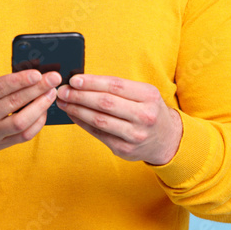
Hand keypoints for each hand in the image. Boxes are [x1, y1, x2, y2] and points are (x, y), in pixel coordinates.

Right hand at [0, 70, 62, 157]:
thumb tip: (19, 76)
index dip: (20, 80)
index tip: (38, 74)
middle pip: (14, 102)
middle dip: (38, 89)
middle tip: (54, 78)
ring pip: (21, 122)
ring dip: (40, 107)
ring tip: (51, 94)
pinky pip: (23, 136)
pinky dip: (37, 124)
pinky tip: (44, 111)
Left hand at [56, 74, 182, 164]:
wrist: (167, 139)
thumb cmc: (149, 110)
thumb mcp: (144, 94)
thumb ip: (118, 88)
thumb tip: (82, 82)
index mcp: (149, 96)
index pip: (115, 86)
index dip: (92, 82)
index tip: (74, 79)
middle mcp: (144, 116)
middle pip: (105, 103)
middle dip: (80, 96)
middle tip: (63, 91)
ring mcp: (135, 135)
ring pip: (100, 120)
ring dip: (77, 110)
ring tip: (64, 102)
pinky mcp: (125, 150)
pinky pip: (98, 134)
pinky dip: (83, 123)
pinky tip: (73, 114)